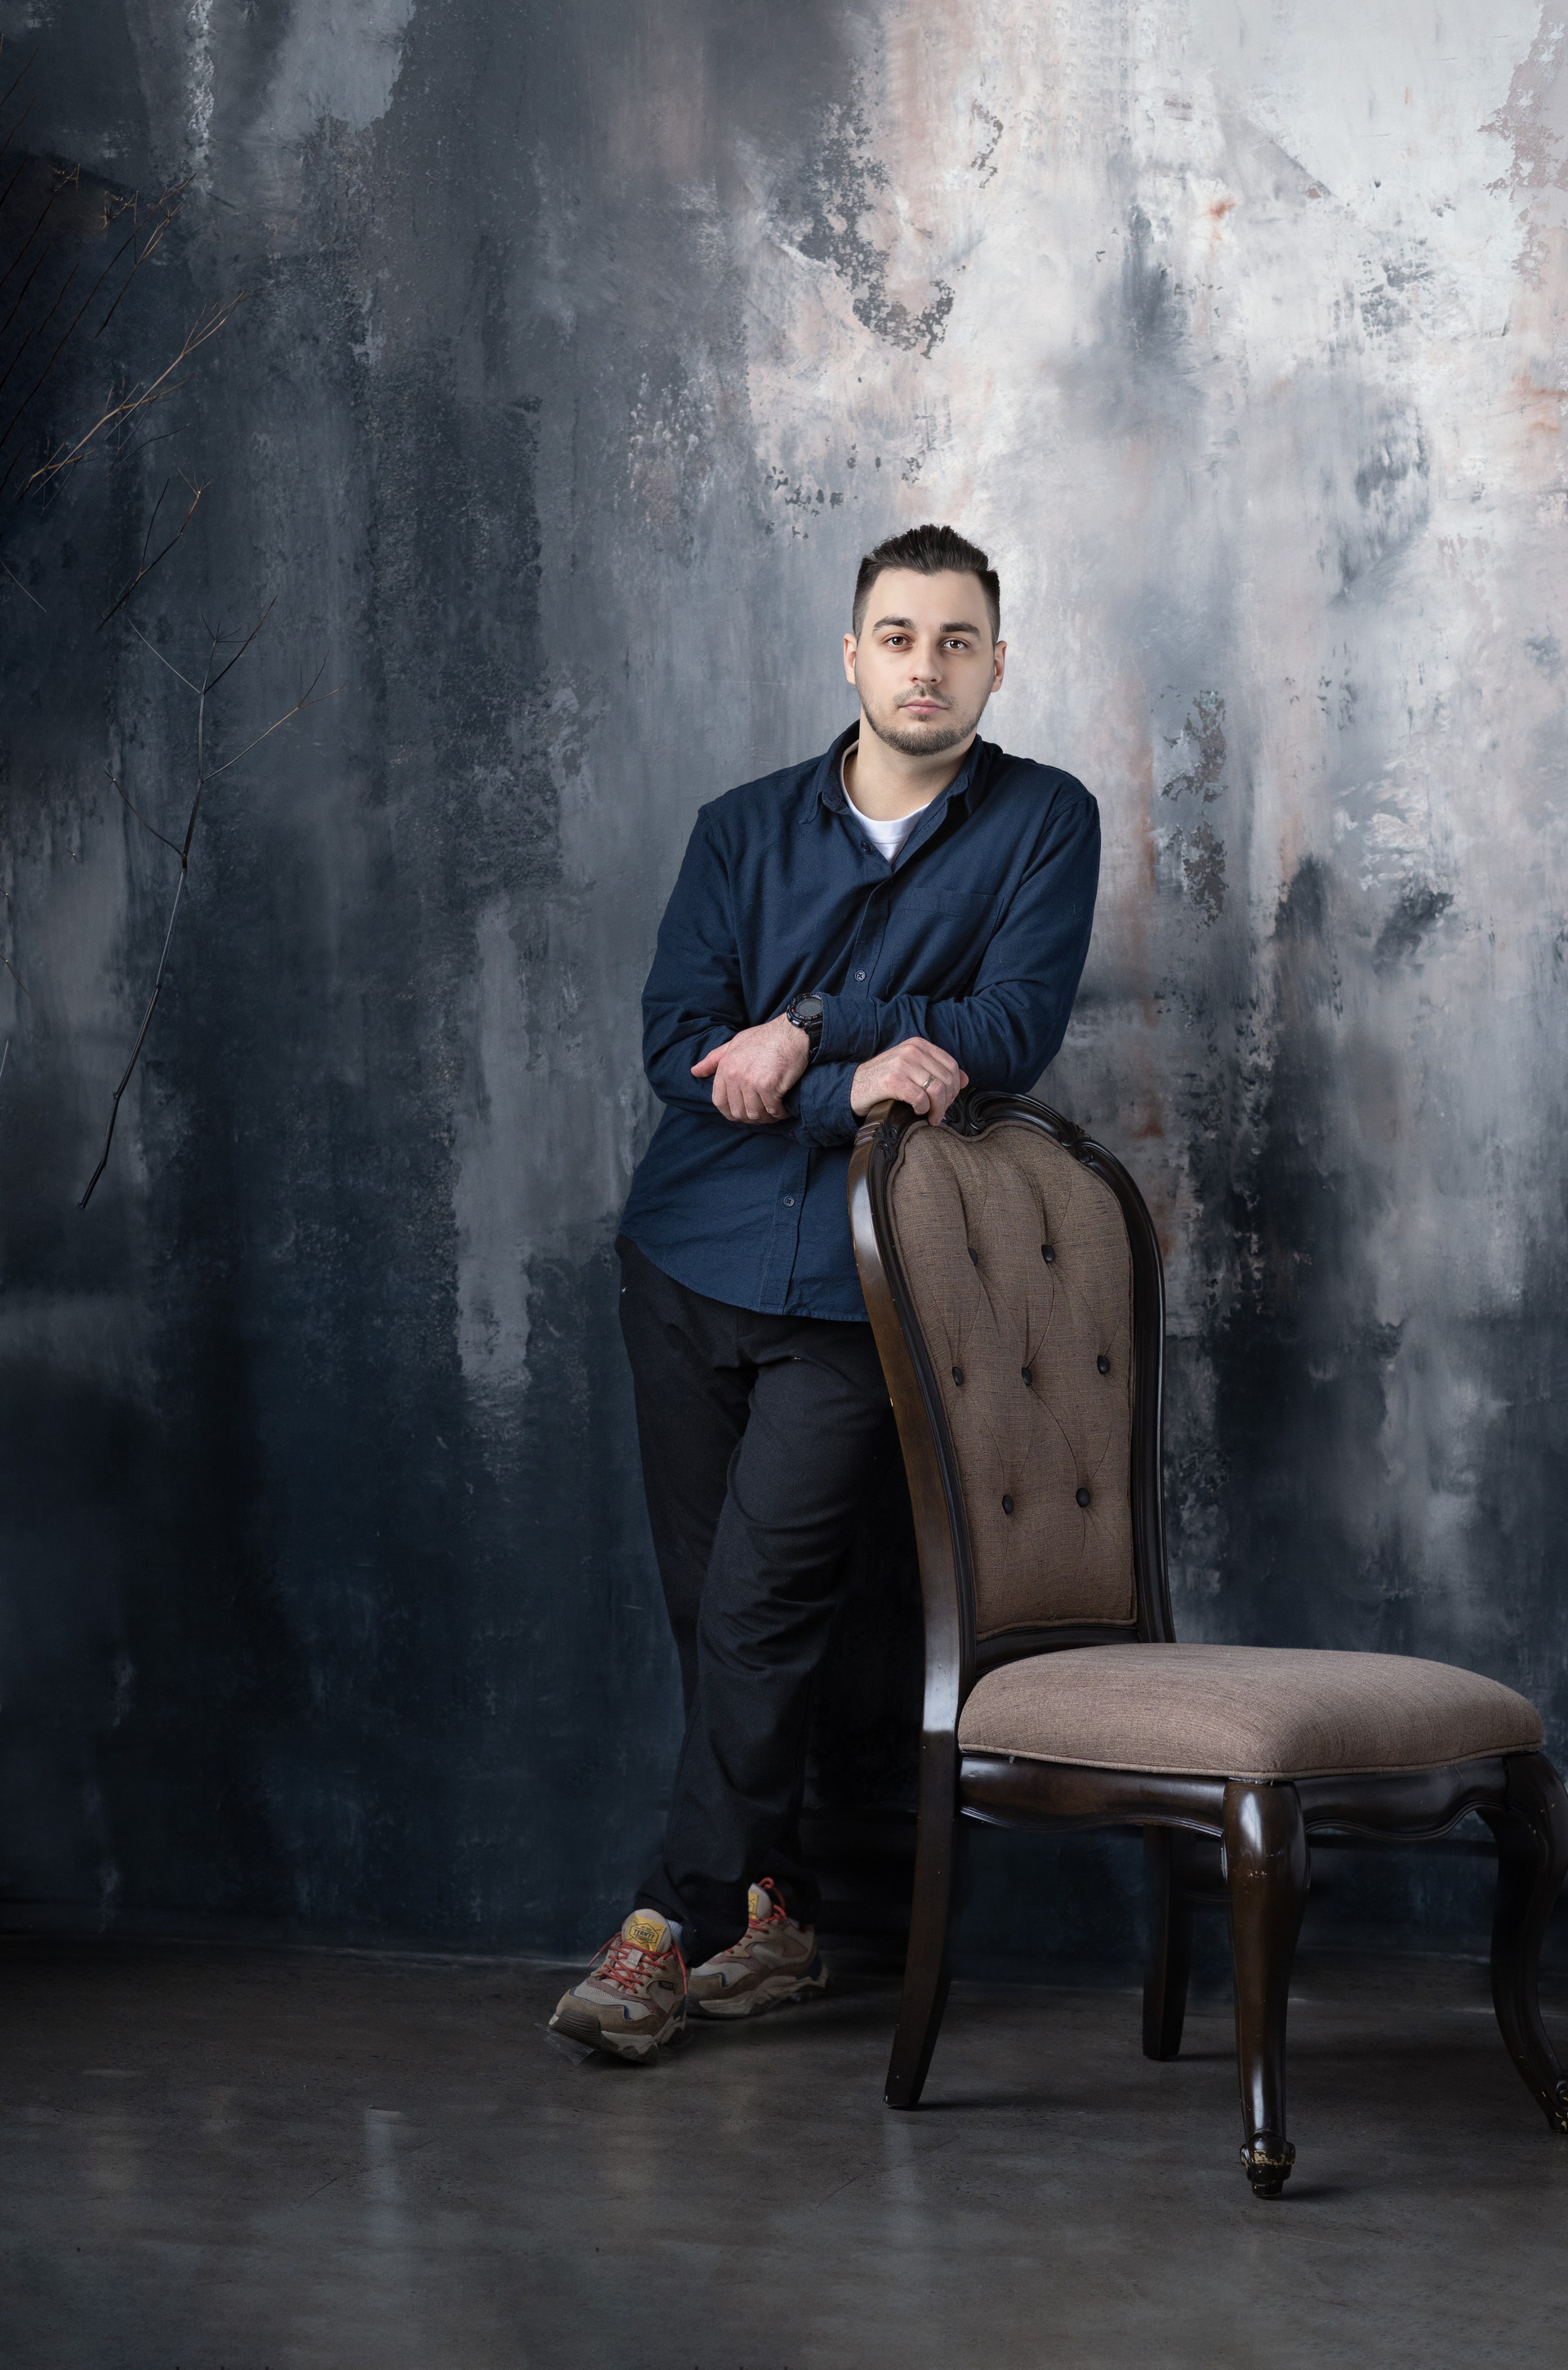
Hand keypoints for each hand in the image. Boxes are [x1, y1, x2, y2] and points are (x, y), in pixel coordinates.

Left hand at [691, 1013, 809, 1122]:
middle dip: (751, 1117)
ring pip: (755, 1114)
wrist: (792, 1032)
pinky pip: (772, 1110)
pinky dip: (780, 1113)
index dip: (730, 1112)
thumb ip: (714, 1059)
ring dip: (766, 1117)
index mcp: (725, 1067)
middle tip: (763, 1113)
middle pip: (738, 1112)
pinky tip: (784, 1109)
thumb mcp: (735, 1043)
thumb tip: (695, 1072)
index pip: (719, 1102)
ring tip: (774, 1111)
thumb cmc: (765, 1038)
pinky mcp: (769, 1085)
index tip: (741, 1113)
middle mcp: (735, 1075)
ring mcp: (751, 1081)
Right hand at [850, 1037, 967, 1126]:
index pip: (951, 1065)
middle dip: (947, 1102)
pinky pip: (920, 1098)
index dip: (955, 1087)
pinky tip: (916, 1111)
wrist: (852, 1086)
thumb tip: (965, 1080)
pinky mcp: (893, 1081)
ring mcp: (902, 1064)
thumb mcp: (911, 1068)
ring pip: (936, 1090)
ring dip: (937, 1109)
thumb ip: (936, 1070)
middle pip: (946, 1079)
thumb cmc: (884, 1080)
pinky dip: (922, 1109)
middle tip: (939, 1114)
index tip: (948, 1101)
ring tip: (931, 1118)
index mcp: (918, 1045)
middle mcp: (912, 1051)